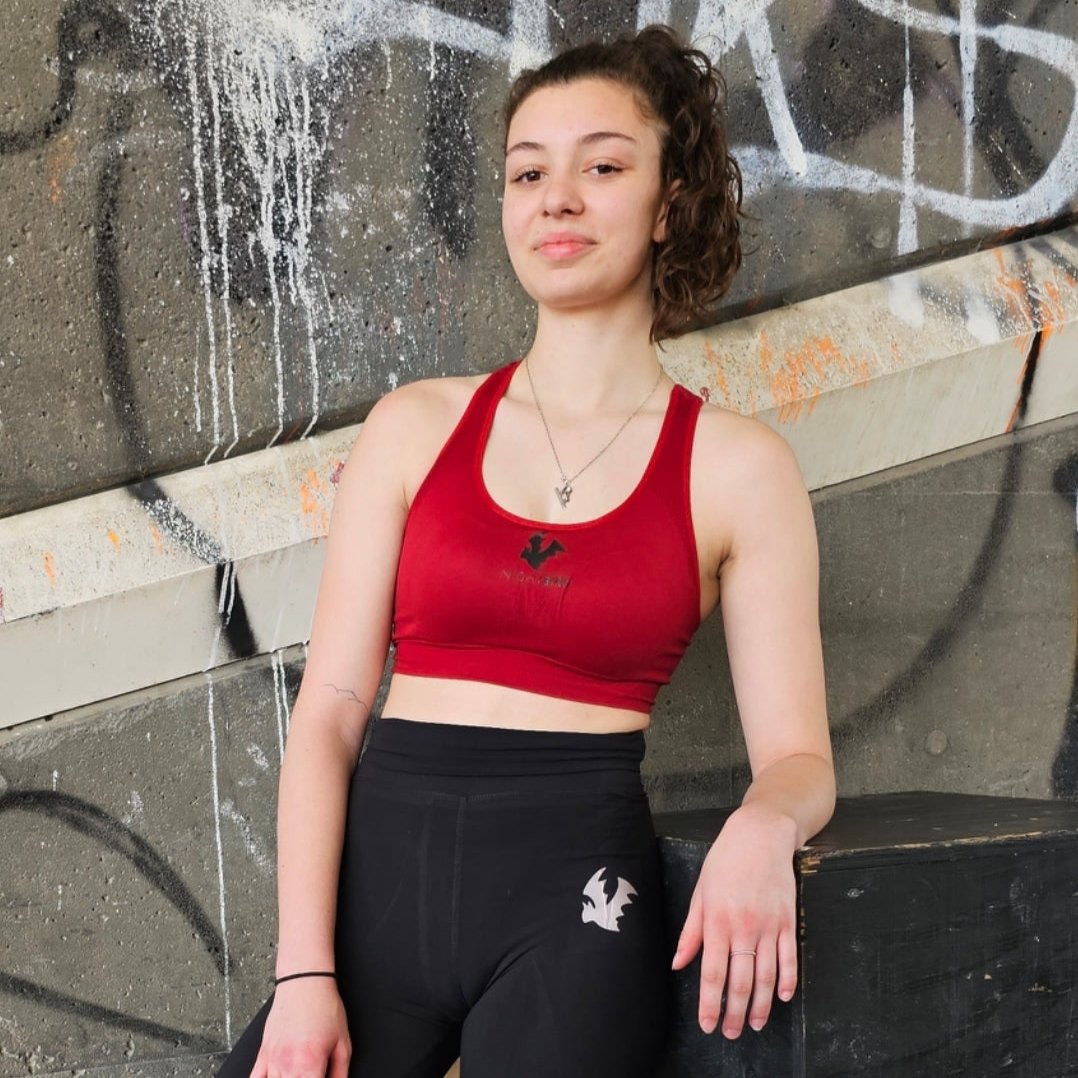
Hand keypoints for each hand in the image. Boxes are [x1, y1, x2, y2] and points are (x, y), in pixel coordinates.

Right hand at [252, 977, 350, 1076]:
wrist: (304, 982)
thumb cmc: (324, 1007)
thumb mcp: (343, 1042)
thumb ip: (340, 1073)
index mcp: (309, 1064)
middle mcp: (287, 1065)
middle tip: (312, 1074)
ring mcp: (272, 1061)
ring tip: (298, 1073)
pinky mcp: (263, 1055)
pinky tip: (276, 1077)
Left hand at [670, 804, 798, 1037]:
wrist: (760, 835)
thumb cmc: (725, 860)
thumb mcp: (700, 892)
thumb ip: (691, 931)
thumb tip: (678, 963)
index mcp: (716, 920)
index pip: (712, 972)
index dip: (709, 1003)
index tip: (707, 1024)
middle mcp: (743, 928)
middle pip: (740, 981)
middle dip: (735, 1012)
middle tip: (731, 1033)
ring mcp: (768, 926)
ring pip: (766, 976)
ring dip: (761, 1005)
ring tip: (755, 1024)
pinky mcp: (787, 921)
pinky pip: (789, 958)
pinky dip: (787, 981)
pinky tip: (781, 997)